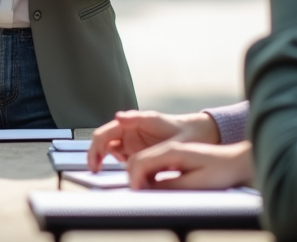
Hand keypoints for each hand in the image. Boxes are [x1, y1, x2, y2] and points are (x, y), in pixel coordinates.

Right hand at [88, 110, 220, 170]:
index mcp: (130, 124)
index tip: (95, 164)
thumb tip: (118, 116)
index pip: (103, 135)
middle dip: (97, 159)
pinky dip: (129, 173)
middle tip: (97, 173)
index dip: (95, 149)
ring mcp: (134, 146)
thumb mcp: (158, 122)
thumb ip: (137, 121)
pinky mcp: (142, 157)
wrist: (201, 137)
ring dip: (113, 166)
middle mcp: (128, 135)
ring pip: (114, 157)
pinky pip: (129, 166)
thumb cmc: (181, 128)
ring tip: (123, 179)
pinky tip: (136, 181)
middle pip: (103, 146)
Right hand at [126, 140, 254, 190]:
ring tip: (147, 193)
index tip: (136, 194)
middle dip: (132, 178)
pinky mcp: (172, 158)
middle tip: (140, 196)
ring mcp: (169, 151)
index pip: (140, 161)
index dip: (134, 179)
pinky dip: (148, 177)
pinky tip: (156, 187)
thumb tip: (148, 189)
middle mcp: (167, 148)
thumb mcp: (196, 183)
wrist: (236, 162)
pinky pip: (152, 166)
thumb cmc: (220, 171)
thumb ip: (170, 185)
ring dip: (139, 177)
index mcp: (171, 150)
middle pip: (136, 160)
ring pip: (142, 162)